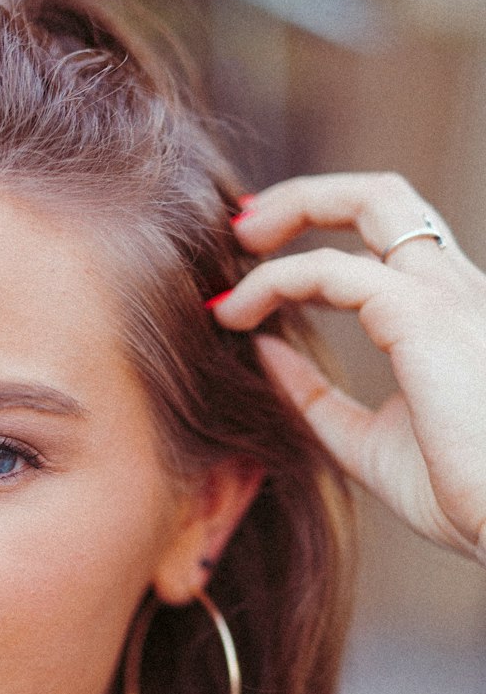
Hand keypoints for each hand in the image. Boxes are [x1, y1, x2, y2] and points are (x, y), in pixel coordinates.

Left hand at [211, 172, 485, 563]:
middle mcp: (457, 291)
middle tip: (240, 227)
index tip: (257, 260)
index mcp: (452, 319)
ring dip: (290, 212)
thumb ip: (316, 399)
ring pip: (371, 200)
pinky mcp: (424, 315)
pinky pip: (334, 270)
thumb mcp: (369, 443)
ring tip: (231, 250)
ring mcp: (447, 296)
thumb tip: (263, 352)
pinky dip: (277, 279)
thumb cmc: (462, 497)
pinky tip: (238, 312)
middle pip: (386, 197)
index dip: (321, 240)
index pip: (388, 245)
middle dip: (307, 196)